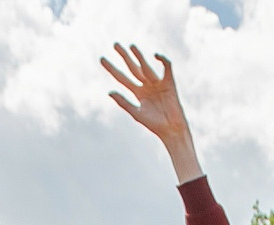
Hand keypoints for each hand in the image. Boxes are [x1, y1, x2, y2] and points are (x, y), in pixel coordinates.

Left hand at [102, 43, 201, 181]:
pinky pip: (166, 68)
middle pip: (132, 67)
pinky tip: (156, 55)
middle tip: (115, 44)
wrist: (171, 130)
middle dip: (124, 57)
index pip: (122, 77)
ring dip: (139, 57)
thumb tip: (109, 91)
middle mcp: (146, 85)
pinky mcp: (169, 83)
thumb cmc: (154, 124)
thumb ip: (123, 102)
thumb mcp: (136, 113)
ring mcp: (157, 83)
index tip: (102, 59)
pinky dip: (163, 61)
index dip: (112, 69)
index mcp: (137, 92)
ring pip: (146, 67)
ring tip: (131, 46)